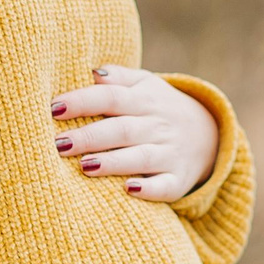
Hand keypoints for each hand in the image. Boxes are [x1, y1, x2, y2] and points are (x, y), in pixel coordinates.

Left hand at [49, 65, 220, 201]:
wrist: (210, 136)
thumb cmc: (160, 108)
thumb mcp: (147, 85)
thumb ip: (119, 77)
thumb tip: (92, 72)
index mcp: (145, 100)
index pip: (111, 97)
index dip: (83, 101)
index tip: (53, 108)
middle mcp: (157, 126)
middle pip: (122, 129)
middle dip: (90, 136)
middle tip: (58, 144)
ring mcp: (169, 153)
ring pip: (141, 157)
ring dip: (113, 162)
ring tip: (84, 166)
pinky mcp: (178, 180)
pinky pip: (165, 186)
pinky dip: (149, 189)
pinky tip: (129, 190)